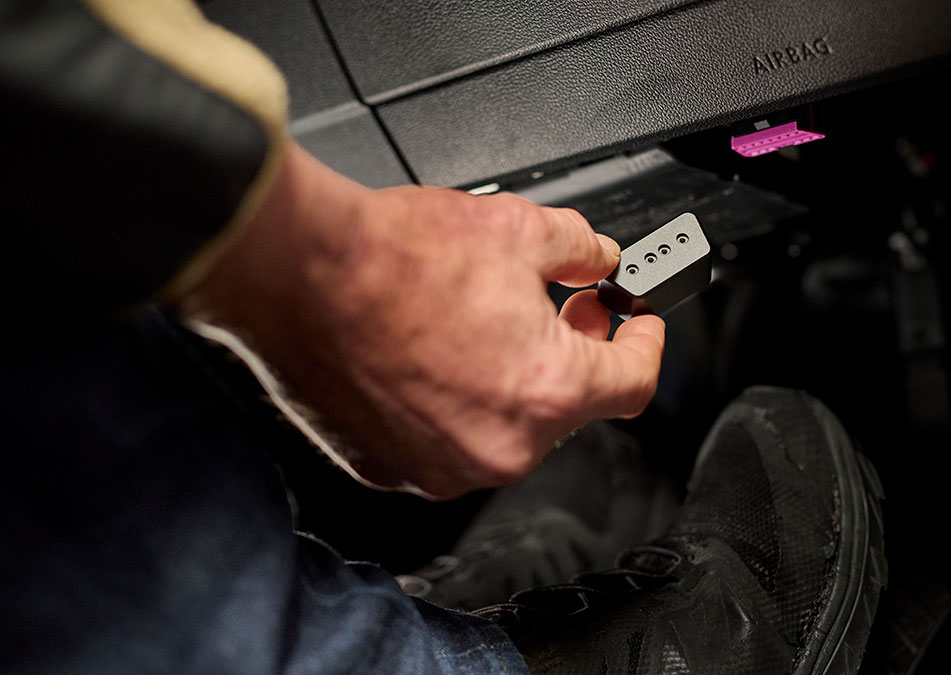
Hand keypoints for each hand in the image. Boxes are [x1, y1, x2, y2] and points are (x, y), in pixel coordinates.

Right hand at [184, 144, 664, 497]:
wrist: (296, 273)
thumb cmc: (392, 257)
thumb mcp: (518, 228)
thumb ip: (582, 248)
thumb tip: (599, 258)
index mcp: (547, 392)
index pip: (634, 383)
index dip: (646, 344)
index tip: (637, 325)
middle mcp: (500, 447)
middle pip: (569, 407)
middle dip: (577, 353)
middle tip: (568, 306)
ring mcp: (440, 467)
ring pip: (507, 428)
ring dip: (515, 379)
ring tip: (492, 322)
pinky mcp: (390, 468)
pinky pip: (445, 441)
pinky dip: (457, 404)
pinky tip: (440, 354)